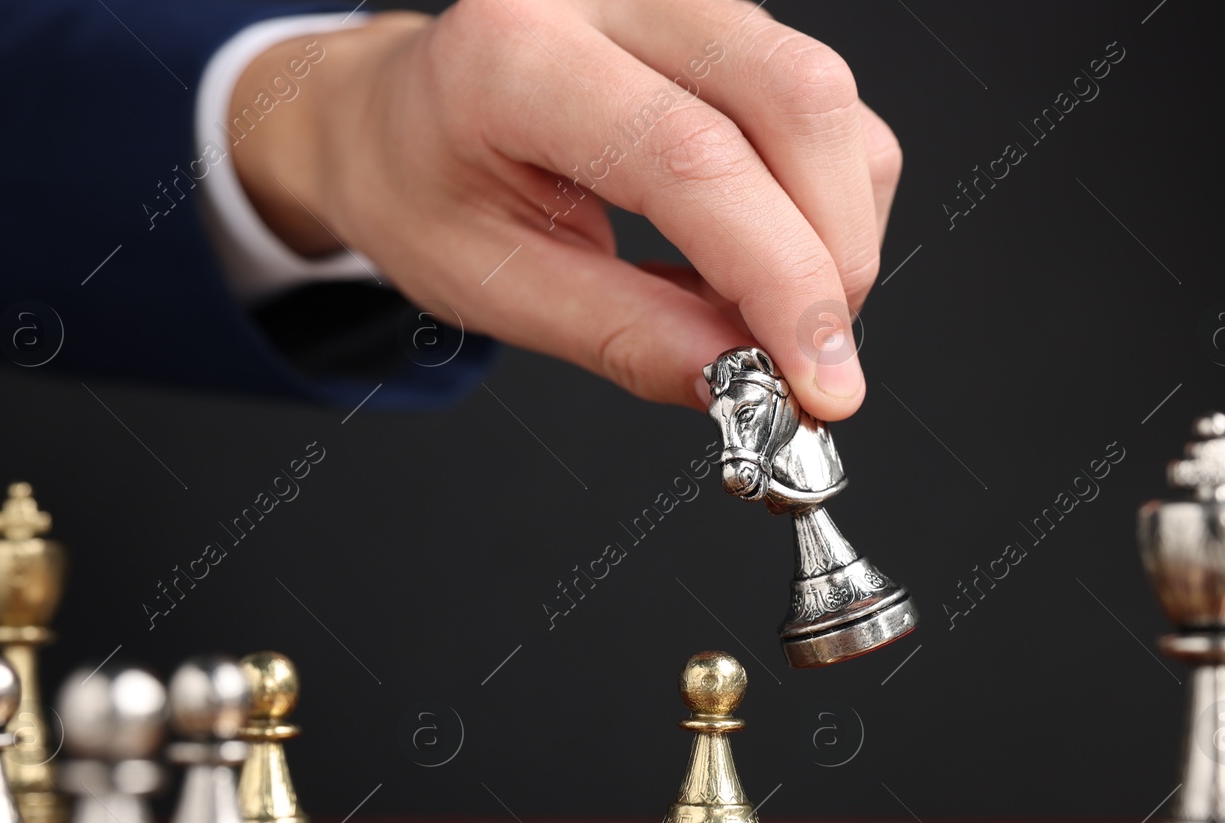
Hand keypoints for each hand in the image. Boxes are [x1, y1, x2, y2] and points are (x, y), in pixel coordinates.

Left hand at [232, 1, 899, 419]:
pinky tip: (753, 252)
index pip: (693, 159)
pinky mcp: (723, 15)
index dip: (780, 278)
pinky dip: (819, 202)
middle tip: (804, 365)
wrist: (393, 114)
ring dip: (831, 232)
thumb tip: (745, 384)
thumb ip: (623, 336)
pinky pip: (824, 106)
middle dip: (830, 259)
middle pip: (796, 105)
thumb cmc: (422, 189)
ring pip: (827, 104)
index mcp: (518, 54)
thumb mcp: (494, 287)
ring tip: (754, 307)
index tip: (821, 384)